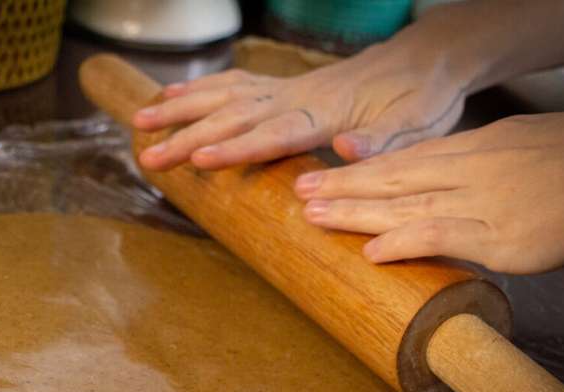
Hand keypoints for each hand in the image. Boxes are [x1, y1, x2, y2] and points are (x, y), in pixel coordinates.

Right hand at [132, 37, 471, 169]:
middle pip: (233, 115)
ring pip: (222, 95)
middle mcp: (296, 96)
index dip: (235, 147)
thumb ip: (382, 140)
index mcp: (326, 113)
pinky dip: (198, 90)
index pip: (272, 132)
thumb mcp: (416, 125)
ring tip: (139, 122)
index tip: (198, 159)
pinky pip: (232, 83)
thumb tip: (346, 152)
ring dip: (180, 109)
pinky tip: (172, 96)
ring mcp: (285, 88)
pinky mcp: (282, 86)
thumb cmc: (421, 98)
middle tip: (147, 156)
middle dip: (187, 136)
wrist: (423, 59)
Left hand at [294, 112, 563, 273]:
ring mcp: (483, 204)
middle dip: (344, 186)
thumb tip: (438, 182)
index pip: (404, 160)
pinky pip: (444, 236)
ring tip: (315, 217)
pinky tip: (372, 252)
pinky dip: (405, 242)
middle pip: (394, 179)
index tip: (326, 175)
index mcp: (474, 149)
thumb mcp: (517, 147)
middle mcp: (470, 171)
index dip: (361, 170)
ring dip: (356, 213)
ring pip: (407, 205)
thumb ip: (474, 164)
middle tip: (301, 193)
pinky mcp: (501, 238)